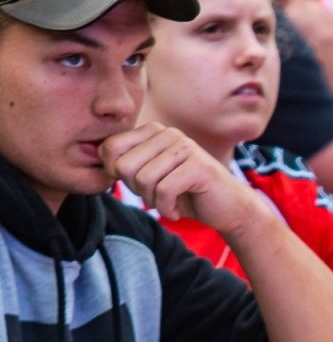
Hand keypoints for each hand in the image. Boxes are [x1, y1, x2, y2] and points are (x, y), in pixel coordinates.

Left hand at [102, 124, 267, 236]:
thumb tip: (97, 157)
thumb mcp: (149, 175)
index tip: (137, 185)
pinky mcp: (199, 167)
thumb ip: (126, 163)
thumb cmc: (185, 193)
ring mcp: (186, 148)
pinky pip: (164, 191)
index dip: (115, 174)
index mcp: (154, 131)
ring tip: (167, 203)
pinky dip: (166, 209)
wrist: (226, 208)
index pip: (110, 148)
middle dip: (136, 189)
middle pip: (124, 165)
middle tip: (155, 195)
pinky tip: (177, 209)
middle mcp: (169, 133)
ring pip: (144, 180)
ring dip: (152, 201)